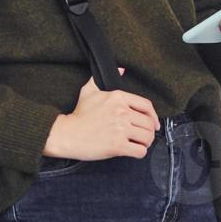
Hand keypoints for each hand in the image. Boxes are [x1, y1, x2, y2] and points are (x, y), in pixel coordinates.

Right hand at [44, 66, 159, 159]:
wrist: (67, 134)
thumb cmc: (78, 115)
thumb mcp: (89, 91)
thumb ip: (102, 79)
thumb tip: (120, 69)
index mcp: (118, 98)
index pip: (147, 105)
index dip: (154, 116)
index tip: (154, 123)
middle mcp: (122, 112)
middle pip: (149, 123)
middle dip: (150, 131)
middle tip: (145, 136)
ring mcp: (120, 129)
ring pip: (147, 137)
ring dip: (147, 142)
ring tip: (140, 144)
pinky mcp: (117, 146)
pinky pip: (139, 151)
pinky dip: (140, 152)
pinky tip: (134, 151)